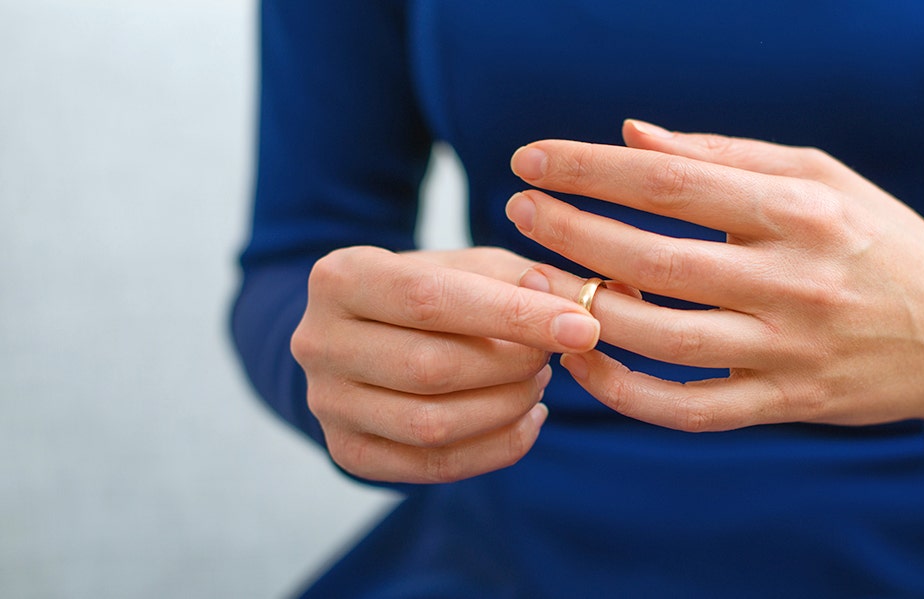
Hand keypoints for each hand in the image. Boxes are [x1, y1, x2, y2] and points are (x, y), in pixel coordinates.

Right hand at [291, 246, 601, 482]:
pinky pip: (434, 465)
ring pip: (433, 424)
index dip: (513, 315)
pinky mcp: (348, 452)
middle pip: (431, 368)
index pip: (431, 299)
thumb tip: (579, 301)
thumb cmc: (431, 292)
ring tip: (538, 381)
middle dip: (512, 365)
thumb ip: (525, 278)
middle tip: (554, 355)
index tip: (582, 325)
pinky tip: (528, 420)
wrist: (365, 337)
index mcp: (340, 277)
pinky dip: (498, 447)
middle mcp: (317, 342)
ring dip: (507, 406)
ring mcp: (326, 404)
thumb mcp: (471, 267)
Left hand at [506, 120, 923, 454]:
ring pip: (661, 339)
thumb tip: (633, 136)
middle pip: (653, 258)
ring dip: (584, 310)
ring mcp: (790, 350)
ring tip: (536, 281)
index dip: (590, 168)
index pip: (671, 182)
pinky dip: (626, 392)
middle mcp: (794, 280)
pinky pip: (689, 410)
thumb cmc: (881, 241)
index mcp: (801, 209)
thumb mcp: (822, 176)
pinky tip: (585, 360)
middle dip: (570, 232)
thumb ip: (726, 155)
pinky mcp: (786, 404)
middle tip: (518, 210)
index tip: (533, 159)